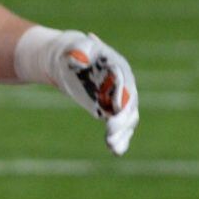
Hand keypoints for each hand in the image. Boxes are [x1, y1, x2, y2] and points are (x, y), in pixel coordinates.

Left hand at [50, 32, 138, 155]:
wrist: (70, 60)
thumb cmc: (71, 51)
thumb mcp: (72, 47)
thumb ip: (78, 50)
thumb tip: (78, 58)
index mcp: (118, 67)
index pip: (124, 84)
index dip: (121, 97)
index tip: (114, 110)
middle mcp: (124, 84)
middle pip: (129, 104)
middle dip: (122, 120)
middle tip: (109, 134)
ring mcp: (119, 98)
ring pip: (128, 118)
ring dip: (122, 133)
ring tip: (112, 148)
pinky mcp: (111, 110)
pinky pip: (120, 126)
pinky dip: (120, 138)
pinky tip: (116, 151)